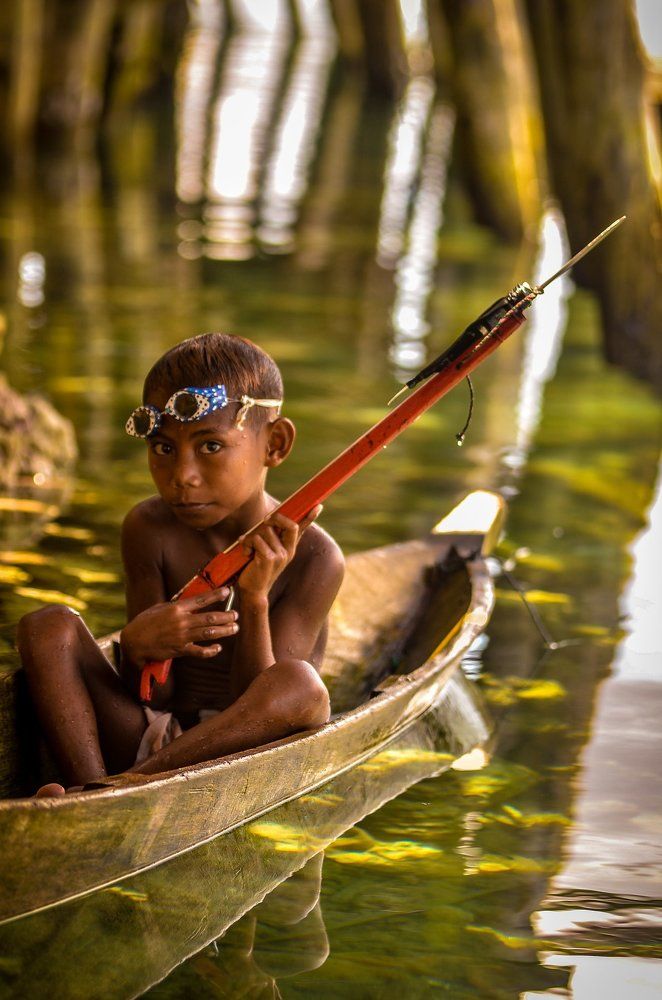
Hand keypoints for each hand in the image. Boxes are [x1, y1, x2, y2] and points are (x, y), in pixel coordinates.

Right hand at [120, 586, 237, 666]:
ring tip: (234, 628)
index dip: (216, 595)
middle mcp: (181, 621)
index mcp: (176, 608)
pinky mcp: (180, 650)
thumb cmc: (145, 623)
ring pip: (208, 633)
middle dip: (226, 616)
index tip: (228, 592)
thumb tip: (190, 602)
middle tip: (236, 615)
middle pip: (210, 617)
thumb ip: (176, 606)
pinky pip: (199, 651)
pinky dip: (210, 650)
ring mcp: (182, 636)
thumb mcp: (159, 608)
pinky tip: (218, 648)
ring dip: (224, 631)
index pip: (201, 600)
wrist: (133, 642)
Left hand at [237, 506, 321, 598]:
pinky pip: (256, 540)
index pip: (302, 530)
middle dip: (276, 517)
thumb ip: (271, 538)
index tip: (318, 506)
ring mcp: (281, 555)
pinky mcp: (269, 559)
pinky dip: (247, 544)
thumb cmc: (257, 568)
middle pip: (290, 525)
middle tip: (265, 520)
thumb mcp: (267, 552)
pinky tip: (247, 554)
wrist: (253, 590)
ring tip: (249, 549)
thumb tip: (269, 521)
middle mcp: (288, 551)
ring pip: (266, 531)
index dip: (309, 517)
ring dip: (252, 537)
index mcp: (289, 548)